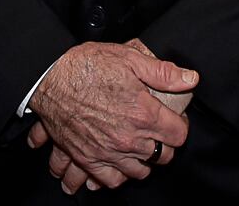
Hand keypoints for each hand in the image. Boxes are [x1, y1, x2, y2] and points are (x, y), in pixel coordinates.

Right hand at [26, 41, 196, 192]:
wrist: (48, 78)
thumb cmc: (86, 66)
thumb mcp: (129, 58)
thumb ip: (163, 72)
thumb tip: (190, 78)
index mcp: (143, 113)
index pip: (179, 135)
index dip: (180, 126)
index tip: (174, 119)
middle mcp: (128, 138)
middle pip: (163, 157)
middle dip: (165, 145)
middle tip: (158, 132)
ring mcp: (108, 152)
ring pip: (139, 172)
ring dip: (143, 161)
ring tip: (139, 147)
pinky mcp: (88, 159)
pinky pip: (110, 180)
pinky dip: (117, 176)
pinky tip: (118, 164)